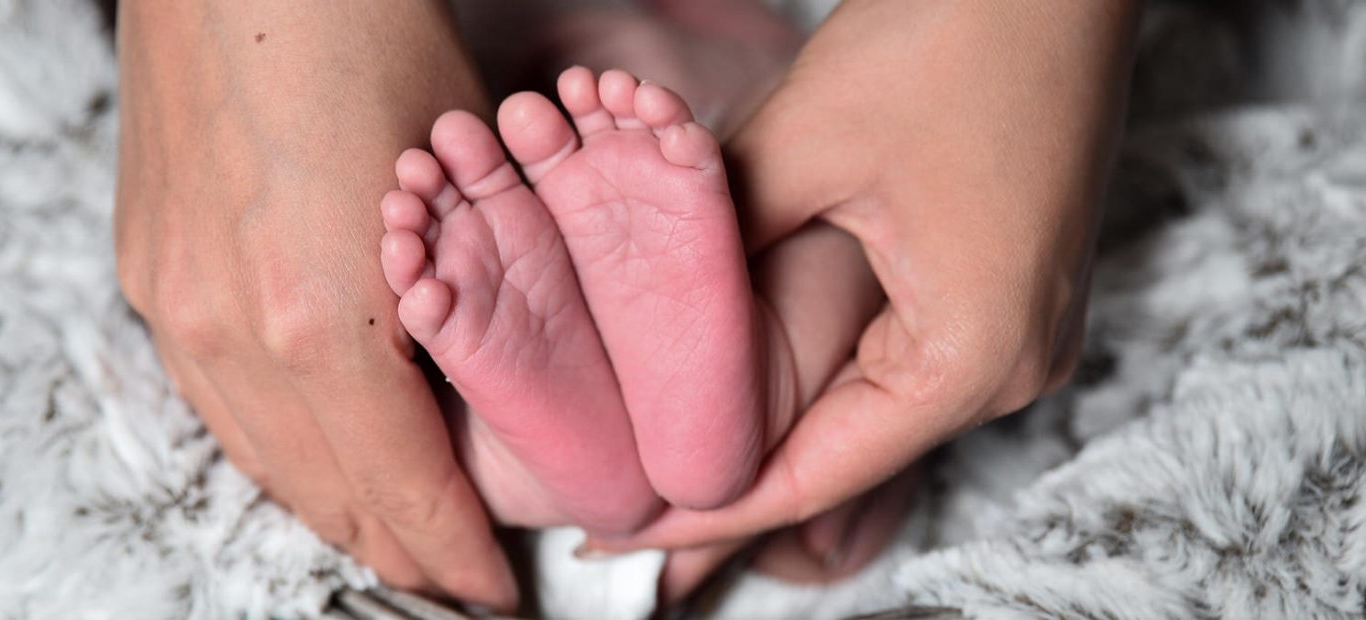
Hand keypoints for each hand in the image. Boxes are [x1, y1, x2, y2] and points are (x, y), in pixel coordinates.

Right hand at [113, 1, 515, 608]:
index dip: (453, 552)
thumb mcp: (461, 182)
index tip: (490, 588)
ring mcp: (175, 305)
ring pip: (261, 458)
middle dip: (397, 548)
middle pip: (326, 494)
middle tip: (448, 576)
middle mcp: (231, 333)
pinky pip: (215, 400)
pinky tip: (313, 456)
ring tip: (388, 537)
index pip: (403, 486)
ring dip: (332, 509)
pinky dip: (275, 447)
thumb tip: (484, 380)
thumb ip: (463, 302)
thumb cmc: (369, 41)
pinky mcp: (148, 273)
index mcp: (324, 320)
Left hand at [589, 0, 1142, 587]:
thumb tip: (646, 305)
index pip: (815, 476)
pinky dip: (825, 365)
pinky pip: (904, 355)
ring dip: (779, 414)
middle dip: (735, 467)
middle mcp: (1013, 363)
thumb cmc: (959, 34)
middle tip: (629, 488)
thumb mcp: (805, 145)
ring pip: (871, 404)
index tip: (624, 530)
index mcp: (974, 357)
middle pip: (847, 451)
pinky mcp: (1009, 284)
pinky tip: (754, 365)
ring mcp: (1021, 326)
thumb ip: (720, 243)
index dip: (709, 509)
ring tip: (674, 433)